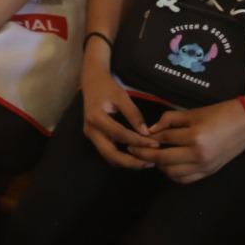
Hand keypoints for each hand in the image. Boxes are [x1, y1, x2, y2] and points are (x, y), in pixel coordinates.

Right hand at [80, 49, 157, 168]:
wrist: (91, 82)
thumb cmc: (107, 87)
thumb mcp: (121, 96)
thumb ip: (133, 114)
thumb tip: (146, 133)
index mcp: (96, 118)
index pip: (119, 134)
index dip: (137, 141)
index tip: (154, 144)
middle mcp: (91, 131)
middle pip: (110, 154)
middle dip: (130, 162)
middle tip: (149, 163)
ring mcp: (91, 136)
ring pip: (108, 157)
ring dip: (126, 162)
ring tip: (145, 162)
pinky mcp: (95, 138)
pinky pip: (108, 152)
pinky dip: (121, 157)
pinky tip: (135, 156)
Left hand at [129, 100, 244, 182]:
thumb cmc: (219, 113)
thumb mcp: (193, 112)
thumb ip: (170, 120)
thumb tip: (151, 130)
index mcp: (194, 136)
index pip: (163, 139)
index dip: (147, 139)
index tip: (135, 138)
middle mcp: (198, 154)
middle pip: (163, 158)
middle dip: (145, 155)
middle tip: (133, 150)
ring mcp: (204, 166)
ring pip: (172, 173)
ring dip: (159, 166)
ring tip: (152, 156)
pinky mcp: (209, 172)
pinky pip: (185, 179)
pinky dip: (173, 174)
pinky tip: (168, 165)